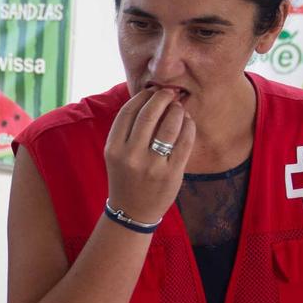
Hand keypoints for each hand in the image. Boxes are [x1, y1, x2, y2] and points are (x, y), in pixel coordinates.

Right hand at [103, 86, 195, 226]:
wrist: (132, 211)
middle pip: (149, 114)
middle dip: (162, 98)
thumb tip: (151, 97)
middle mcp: (131, 156)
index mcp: (114, 148)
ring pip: (169, 126)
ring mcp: (152, 166)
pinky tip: (187, 122)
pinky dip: (188, 127)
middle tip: (170, 93)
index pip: (128, 111)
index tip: (152, 91)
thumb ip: (128, 130)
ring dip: (177, 111)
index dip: (143, 96)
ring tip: (179, 108)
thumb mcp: (116, 154)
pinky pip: (184, 142)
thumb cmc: (126, 177)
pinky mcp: (171, 173)